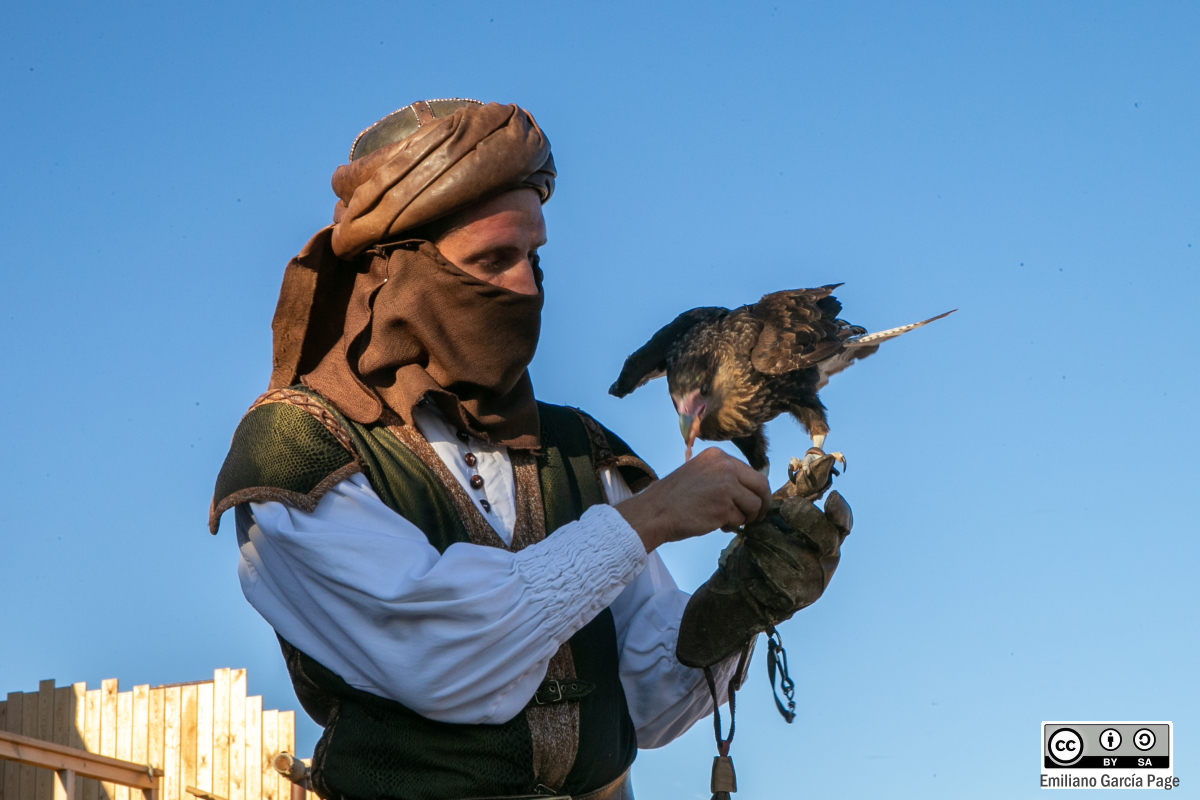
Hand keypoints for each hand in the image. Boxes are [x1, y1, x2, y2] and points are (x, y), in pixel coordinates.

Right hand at [615, 447, 770, 552]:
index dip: (756, 491)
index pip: (752, 473)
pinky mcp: (724, 507)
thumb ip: (723, 476)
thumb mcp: (700, 473)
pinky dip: (731, 526)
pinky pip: (740, 520)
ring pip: (753, 506)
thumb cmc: (674, 497)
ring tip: (726, 521)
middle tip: (757, 517)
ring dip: (743, 518)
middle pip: (761, 486)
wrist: (654, 511)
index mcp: (718, 456)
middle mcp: (725, 467)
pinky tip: (716, 525)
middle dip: (762, 504)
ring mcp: (725, 486)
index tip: (754, 502)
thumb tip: (750, 490)